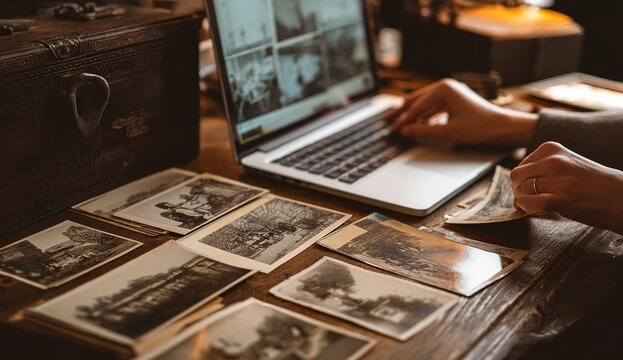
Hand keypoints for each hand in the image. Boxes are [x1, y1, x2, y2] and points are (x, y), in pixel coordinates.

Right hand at [388, 78, 537, 146]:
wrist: (502, 128)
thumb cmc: (481, 126)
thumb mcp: (448, 132)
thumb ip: (423, 131)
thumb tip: (405, 131)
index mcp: (444, 89)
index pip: (417, 107)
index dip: (403, 120)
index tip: (392, 130)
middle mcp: (446, 87)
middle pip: (417, 101)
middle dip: (402, 113)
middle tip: (387, 121)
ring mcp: (451, 93)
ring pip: (424, 105)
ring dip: (412, 115)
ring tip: (399, 123)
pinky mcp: (455, 102)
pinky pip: (433, 108)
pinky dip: (424, 117)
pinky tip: (417, 124)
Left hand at [511, 142, 622, 234]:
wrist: (622, 197)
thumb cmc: (592, 184)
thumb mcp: (566, 166)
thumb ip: (541, 172)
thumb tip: (516, 195)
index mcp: (552, 149)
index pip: (521, 166)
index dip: (522, 181)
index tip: (533, 189)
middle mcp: (554, 160)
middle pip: (516, 177)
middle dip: (519, 191)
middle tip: (530, 200)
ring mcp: (558, 179)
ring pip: (522, 190)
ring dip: (525, 201)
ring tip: (540, 205)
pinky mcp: (562, 199)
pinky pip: (531, 203)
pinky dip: (528, 208)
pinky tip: (536, 210)